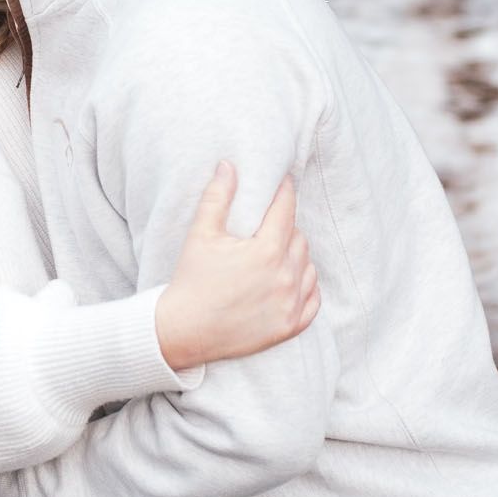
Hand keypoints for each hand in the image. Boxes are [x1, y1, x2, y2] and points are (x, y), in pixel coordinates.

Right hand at [155, 162, 319, 371]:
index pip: (286, 210)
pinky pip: (313, 299)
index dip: (284, 193)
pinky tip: (290, 280)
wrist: (183, 331)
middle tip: (267, 226)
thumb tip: (228, 165)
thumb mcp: (201, 234)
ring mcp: (290, 304)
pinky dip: (306, 287)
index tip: (282, 183)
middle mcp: (285, 276)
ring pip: (309, 266)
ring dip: (296, 256)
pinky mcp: (290, 326)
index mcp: (266, 251)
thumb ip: (217, 197)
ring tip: (276, 253)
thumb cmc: (191, 280)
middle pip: (299, 237)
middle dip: (286, 227)